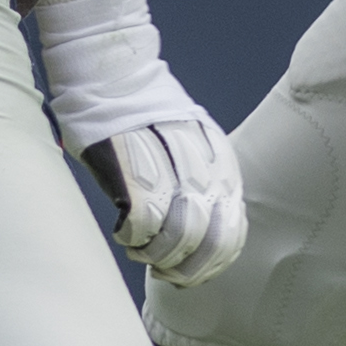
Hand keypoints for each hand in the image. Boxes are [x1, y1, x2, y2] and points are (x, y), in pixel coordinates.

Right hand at [32, 0, 247, 282]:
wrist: (113, 74)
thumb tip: (200, 233)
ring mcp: (171, 170)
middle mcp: (203, 170)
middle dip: (185, 269)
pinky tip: (123, 233)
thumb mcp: (191, 146)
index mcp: (221, 166)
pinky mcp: (134, 170)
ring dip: (156, 256)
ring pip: (178, 239)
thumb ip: (201, 183)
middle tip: (163, 270)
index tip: (188, 271)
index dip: (211, 264)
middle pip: (210, 243)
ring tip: (139, 249)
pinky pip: (142, 224)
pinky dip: (132, 238)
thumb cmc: (144, 116)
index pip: (233, 235)